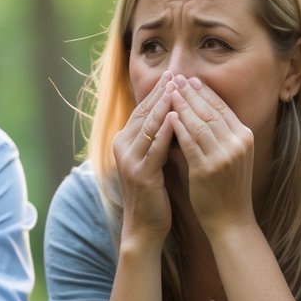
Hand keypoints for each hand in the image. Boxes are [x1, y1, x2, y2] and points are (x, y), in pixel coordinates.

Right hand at [113, 72, 178, 244]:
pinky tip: (177, 117)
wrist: (145, 227)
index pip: (142, 110)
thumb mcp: (153, 159)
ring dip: (164, 105)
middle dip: (161, 92)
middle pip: (144, 113)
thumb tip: (175, 113)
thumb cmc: (153, 193)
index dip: (158, 92)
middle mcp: (122, 147)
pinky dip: (166, 130)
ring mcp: (129, 160)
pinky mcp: (140, 174)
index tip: (174, 75)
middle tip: (177, 73)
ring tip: (178, 88)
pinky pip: (155, 147)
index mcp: (124, 142)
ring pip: (149, 126)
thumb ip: (158, 138)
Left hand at [169, 76, 255, 229]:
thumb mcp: (229, 155)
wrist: (230, 218)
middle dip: (191, 92)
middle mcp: (237, 143)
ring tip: (168, 90)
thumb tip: (198, 111)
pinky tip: (168, 115)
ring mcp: (224, 155)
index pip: (222, 107)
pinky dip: (179, 126)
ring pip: (199, 122)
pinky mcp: (208, 168)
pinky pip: (190, 141)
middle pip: (210, 110)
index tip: (190, 79)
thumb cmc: (226, 187)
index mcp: (244, 137)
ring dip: (182, 104)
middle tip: (175, 77)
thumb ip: (219, 134)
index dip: (204, 92)